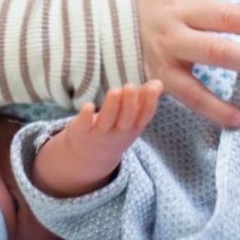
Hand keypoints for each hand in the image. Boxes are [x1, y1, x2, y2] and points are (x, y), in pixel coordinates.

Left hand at [33, 81, 163, 196]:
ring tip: (115, 90)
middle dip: (129, 104)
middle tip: (130, 86)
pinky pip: (84, 125)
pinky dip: (86, 116)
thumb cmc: (115, 129)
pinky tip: (89, 106)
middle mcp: (118, 132)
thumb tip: (158, 83)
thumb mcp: (131, 120)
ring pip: (107, 121)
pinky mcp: (81, 132)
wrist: (89, 156)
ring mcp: (99, 133)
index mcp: (133, 128)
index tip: (154, 87)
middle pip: (126, 120)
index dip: (150, 103)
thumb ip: (144, 100)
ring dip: (112, 106)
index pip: (144, 117)